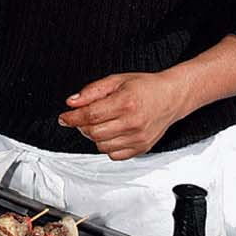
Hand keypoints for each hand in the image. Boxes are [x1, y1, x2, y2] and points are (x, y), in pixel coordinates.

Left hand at [58, 71, 185, 160]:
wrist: (171, 97)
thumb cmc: (145, 87)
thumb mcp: (116, 80)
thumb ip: (92, 91)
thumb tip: (72, 102)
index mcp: (126, 102)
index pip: (90, 115)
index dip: (72, 117)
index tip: (64, 117)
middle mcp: (133, 122)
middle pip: (93, 132)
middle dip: (82, 126)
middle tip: (82, 117)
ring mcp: (138, 138)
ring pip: (101, 145)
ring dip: (94, 136)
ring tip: (101, 123)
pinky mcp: (142, 148)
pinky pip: (114, 155)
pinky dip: (107, 146)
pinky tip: (112, 133)